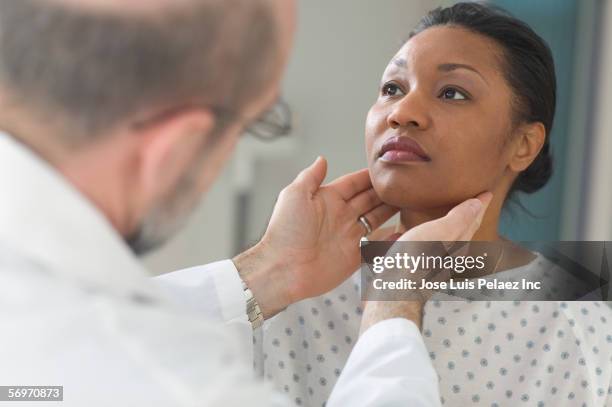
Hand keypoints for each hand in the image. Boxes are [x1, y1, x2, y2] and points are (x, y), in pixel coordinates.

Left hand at [234, 157, 397, 317]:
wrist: (283, 269)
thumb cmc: (285, 231)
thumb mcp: (294, 196)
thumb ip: (310, 177)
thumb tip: (322, 158)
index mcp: (328, 200)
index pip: (355, 183)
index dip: (370, 176)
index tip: (389, 167)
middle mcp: (341, 216)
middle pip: (370, 200)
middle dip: (387, 192)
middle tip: (408, 184)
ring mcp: (349, 237)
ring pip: (377, 220)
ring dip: (392, 212)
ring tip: (413, 203)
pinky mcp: (355, 257)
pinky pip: (378, 247)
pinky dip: (392, 241)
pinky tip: (407, 232)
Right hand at [360, 192, 492, 333]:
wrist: (392, 292)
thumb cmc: (414, 261)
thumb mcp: (438, 233)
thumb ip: (458, 218)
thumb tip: (478, 204)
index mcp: (455, 244)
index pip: (472, 221)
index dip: (479, 206)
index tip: (487, 193)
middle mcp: (447, 256)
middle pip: (463, 233)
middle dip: (469, 217)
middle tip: (475, 203)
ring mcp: (432, 264)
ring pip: (447, 243)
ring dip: (452, 229)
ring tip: (452, 218)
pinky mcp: (415, 269)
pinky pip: (429, 250)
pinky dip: (431, 240)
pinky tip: (421, 239)